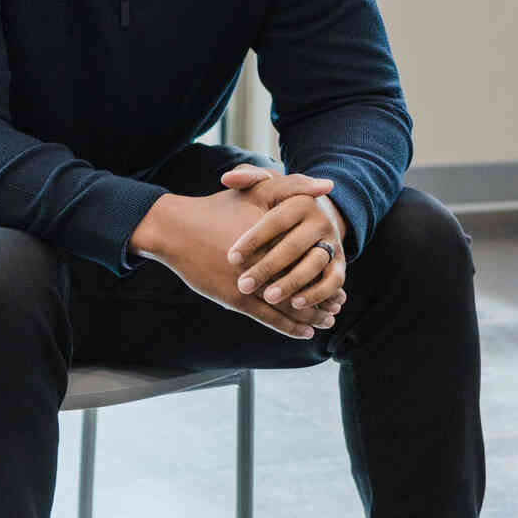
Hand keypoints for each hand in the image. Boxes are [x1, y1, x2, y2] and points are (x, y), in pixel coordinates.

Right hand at [131, 192, 334, 337]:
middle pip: (304, 284)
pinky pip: (269, 318)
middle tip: (338, 306)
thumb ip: (293, 186)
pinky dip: (289, 326)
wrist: (176, 229)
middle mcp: (266, 261)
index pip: (309, 258)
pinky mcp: (236, 298)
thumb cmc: (217, 208)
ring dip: (311, 315)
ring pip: (290, 304)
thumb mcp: (255, 189)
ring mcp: (251, 283)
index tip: (341, 280)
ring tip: (327, 320)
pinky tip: (304, 332)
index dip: (327, 272)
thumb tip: (327, 187)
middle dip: (323, 298)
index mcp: (274, 234)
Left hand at [218, 165, 347, 316]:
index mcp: (301, 201)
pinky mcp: (339, 263)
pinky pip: (333, 282)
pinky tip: (296, 305)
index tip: (231, 258)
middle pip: (294, 246)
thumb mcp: (264, 187)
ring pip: (314, 265)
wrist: (313, 217)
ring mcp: (332, 243)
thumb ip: (246, 178)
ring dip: (291, 283)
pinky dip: (317, 294)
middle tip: (243, 285)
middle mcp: (320, 221)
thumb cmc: (277, 204)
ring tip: (268, 298)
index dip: (253, 240)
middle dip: (267, 267)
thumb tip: (227, 178)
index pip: (275, 221)